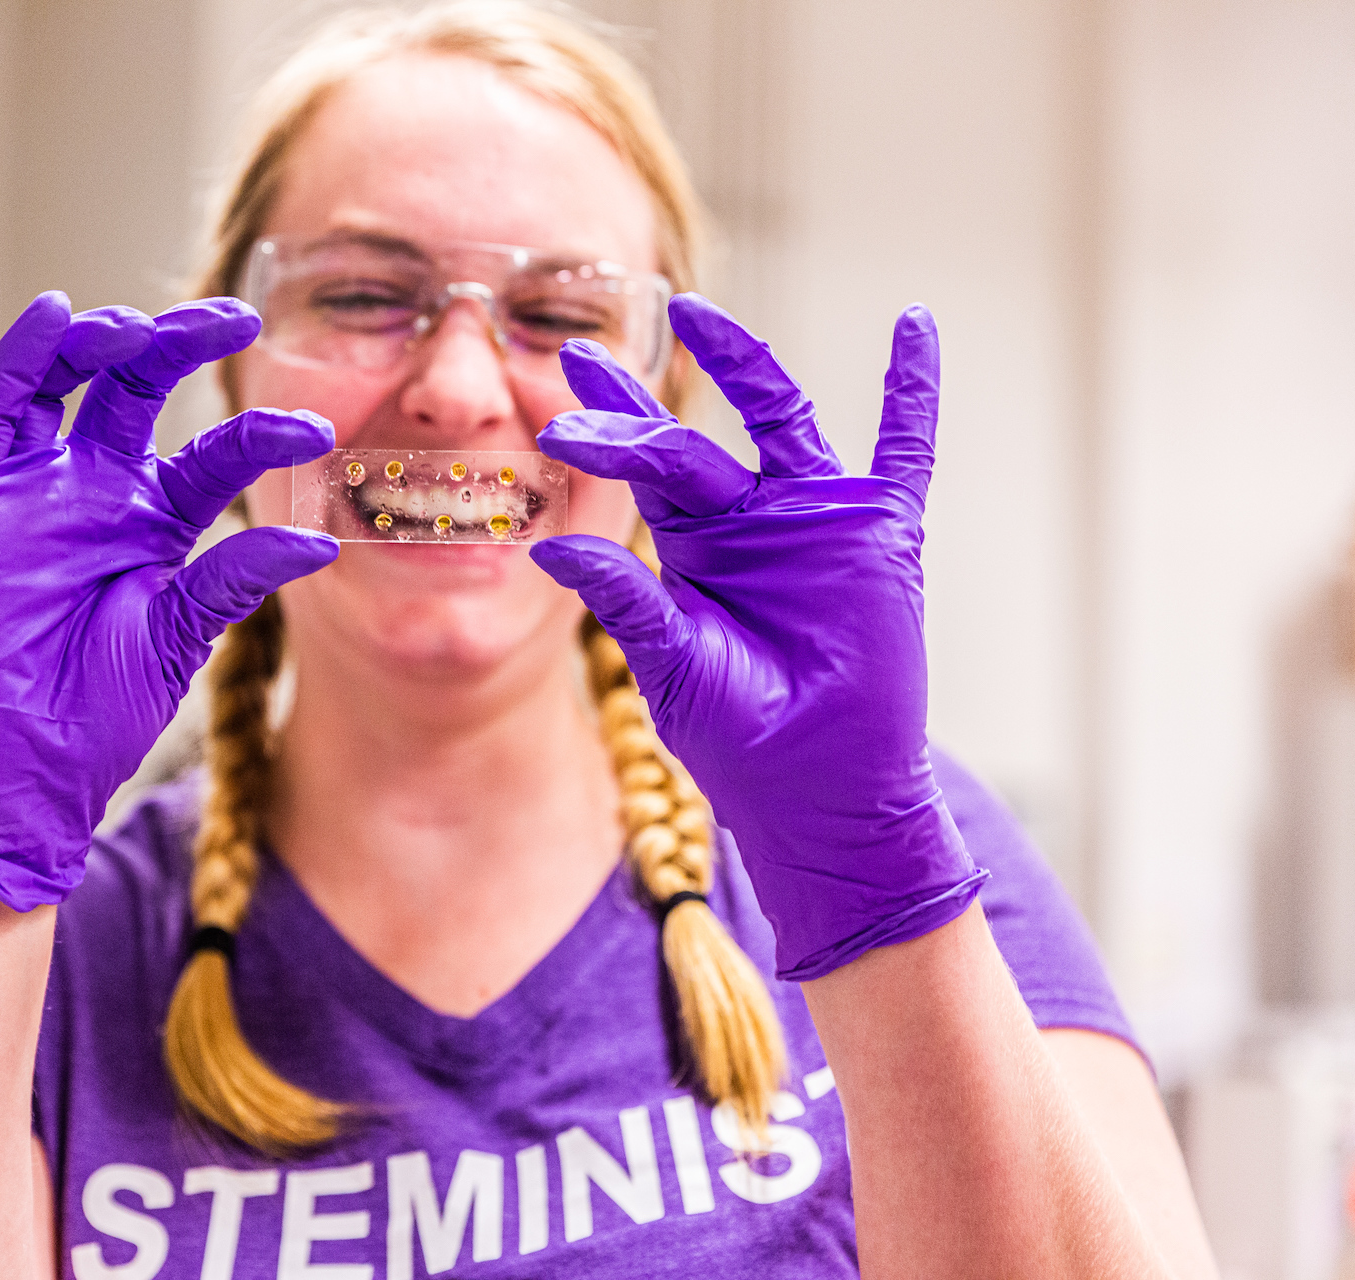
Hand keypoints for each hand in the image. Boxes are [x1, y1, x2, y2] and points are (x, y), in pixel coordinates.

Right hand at [0, 294, 338, 909]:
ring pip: (67, 385)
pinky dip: (18, 361)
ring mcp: (37, 492)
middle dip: (182, 345)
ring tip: (144, 325)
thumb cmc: (98, 712)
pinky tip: (54, 317)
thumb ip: (235, 578)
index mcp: (153, 523)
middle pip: (137, 391)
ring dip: (104, 343)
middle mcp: (96, 494)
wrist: (26, 770)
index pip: (211, 453)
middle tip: (238, 318)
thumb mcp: (182, 633)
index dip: (257, 431)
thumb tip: (317, 541)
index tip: (314, 427)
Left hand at [531, 294, 984, 980]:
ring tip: (697, 316)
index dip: (599, 437)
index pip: (639, 474)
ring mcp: (815, 516)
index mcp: (692, 546)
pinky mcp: (880, 531)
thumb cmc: (738, 736)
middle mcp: (749, 518)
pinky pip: (905, 446)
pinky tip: (916, 325)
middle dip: (636, 405)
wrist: (819, 786)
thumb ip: (621, 600)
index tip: (550, 410)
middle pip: (690, 440)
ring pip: (780, 418)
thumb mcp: (668, 663)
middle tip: (578, 357)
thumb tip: (548, 550)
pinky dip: (914, 388)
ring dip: (742, 365)